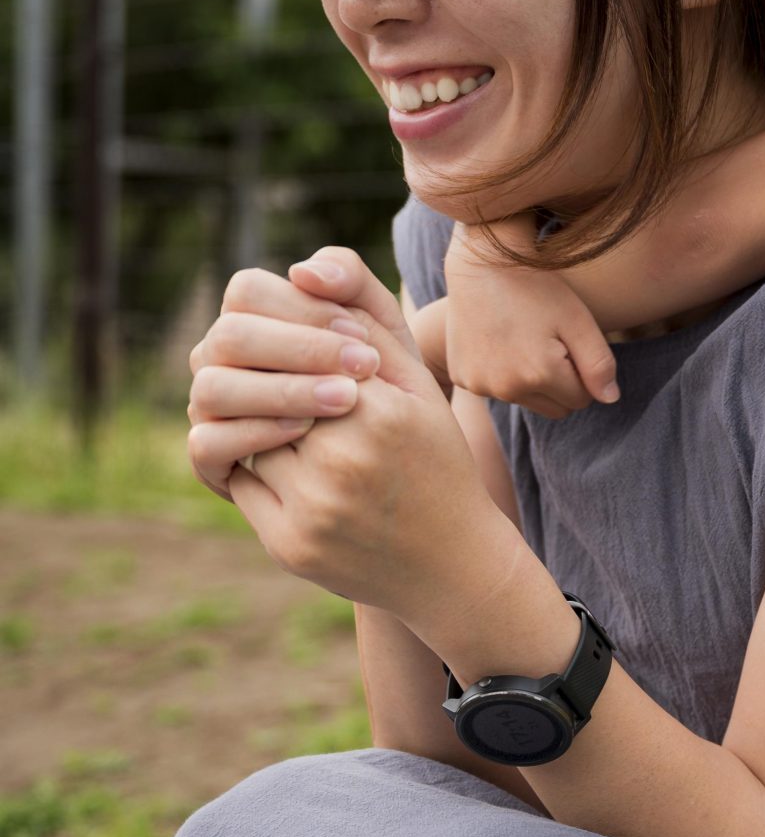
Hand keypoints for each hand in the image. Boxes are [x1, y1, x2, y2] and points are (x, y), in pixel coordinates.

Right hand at [187, 259, 399, 496]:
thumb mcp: (384, 333)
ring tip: (346, 400)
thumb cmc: (386, 388)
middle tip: (366, 368)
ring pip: (213, 387)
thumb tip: (303, 271)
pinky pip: (206, 444)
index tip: (362, 337)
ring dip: (282, 390)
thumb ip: (354, 284)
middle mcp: (219, 360)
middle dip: (301, 349)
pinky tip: (305, 431)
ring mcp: (209, 410)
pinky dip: (253, 434)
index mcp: (250, 319)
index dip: (303, 309)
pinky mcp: (212, 461)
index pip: (247, 291)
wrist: (396, 467)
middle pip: (229, 337)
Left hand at [208, 252, 526, 634]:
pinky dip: (250, 463)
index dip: (287, 335)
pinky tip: (288, 467)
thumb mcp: (416, 379)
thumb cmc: (431, 456)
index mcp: (382, 409)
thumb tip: (299, 270)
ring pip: (242, 430)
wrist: (453, 566)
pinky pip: (238, 480)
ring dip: (256, 420)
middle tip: (277, 378)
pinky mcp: (288, 544)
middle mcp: (345, 459)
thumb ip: (367, 311)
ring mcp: (313, 506)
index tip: (299, 342)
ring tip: (288, 425)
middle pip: (260, 384)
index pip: (293, 339)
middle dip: (263, 376)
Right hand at [444, 225, 618, 417]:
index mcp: (539, 375)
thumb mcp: (577, 319)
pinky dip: (502, 374)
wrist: (482, 263)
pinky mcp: (461, 377)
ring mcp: (480, 384)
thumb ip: (599, 363)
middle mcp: (506, 388)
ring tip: (524, 341)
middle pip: (554, 409)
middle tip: (550, 344)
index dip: (582, 374)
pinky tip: (500, 342)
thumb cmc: (536, 287)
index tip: (570, 344)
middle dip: (560, 385)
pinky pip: (495, 390)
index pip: (580, 400)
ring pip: (525, 401)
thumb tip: (610, 399)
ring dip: (531, 382)